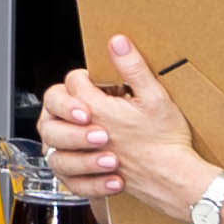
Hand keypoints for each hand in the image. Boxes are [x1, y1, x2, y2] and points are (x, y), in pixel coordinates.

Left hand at [46, 35, 205, 221]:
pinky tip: (85, 155)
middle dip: (68, 100)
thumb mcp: (154, 96)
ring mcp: (83, 157)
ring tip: (87, 126)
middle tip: (89, 100)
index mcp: (97, 111)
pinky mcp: (88, 178)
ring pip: (51, 141)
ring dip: (66, 130)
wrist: (172, 180)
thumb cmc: (166, 142)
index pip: (72, 82)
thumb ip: (132, 68)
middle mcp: (83, 135)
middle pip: (52, 109)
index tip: (98, 80)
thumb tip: (117, 43)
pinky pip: (63, 172)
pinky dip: (70, 163)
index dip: (84, 76)